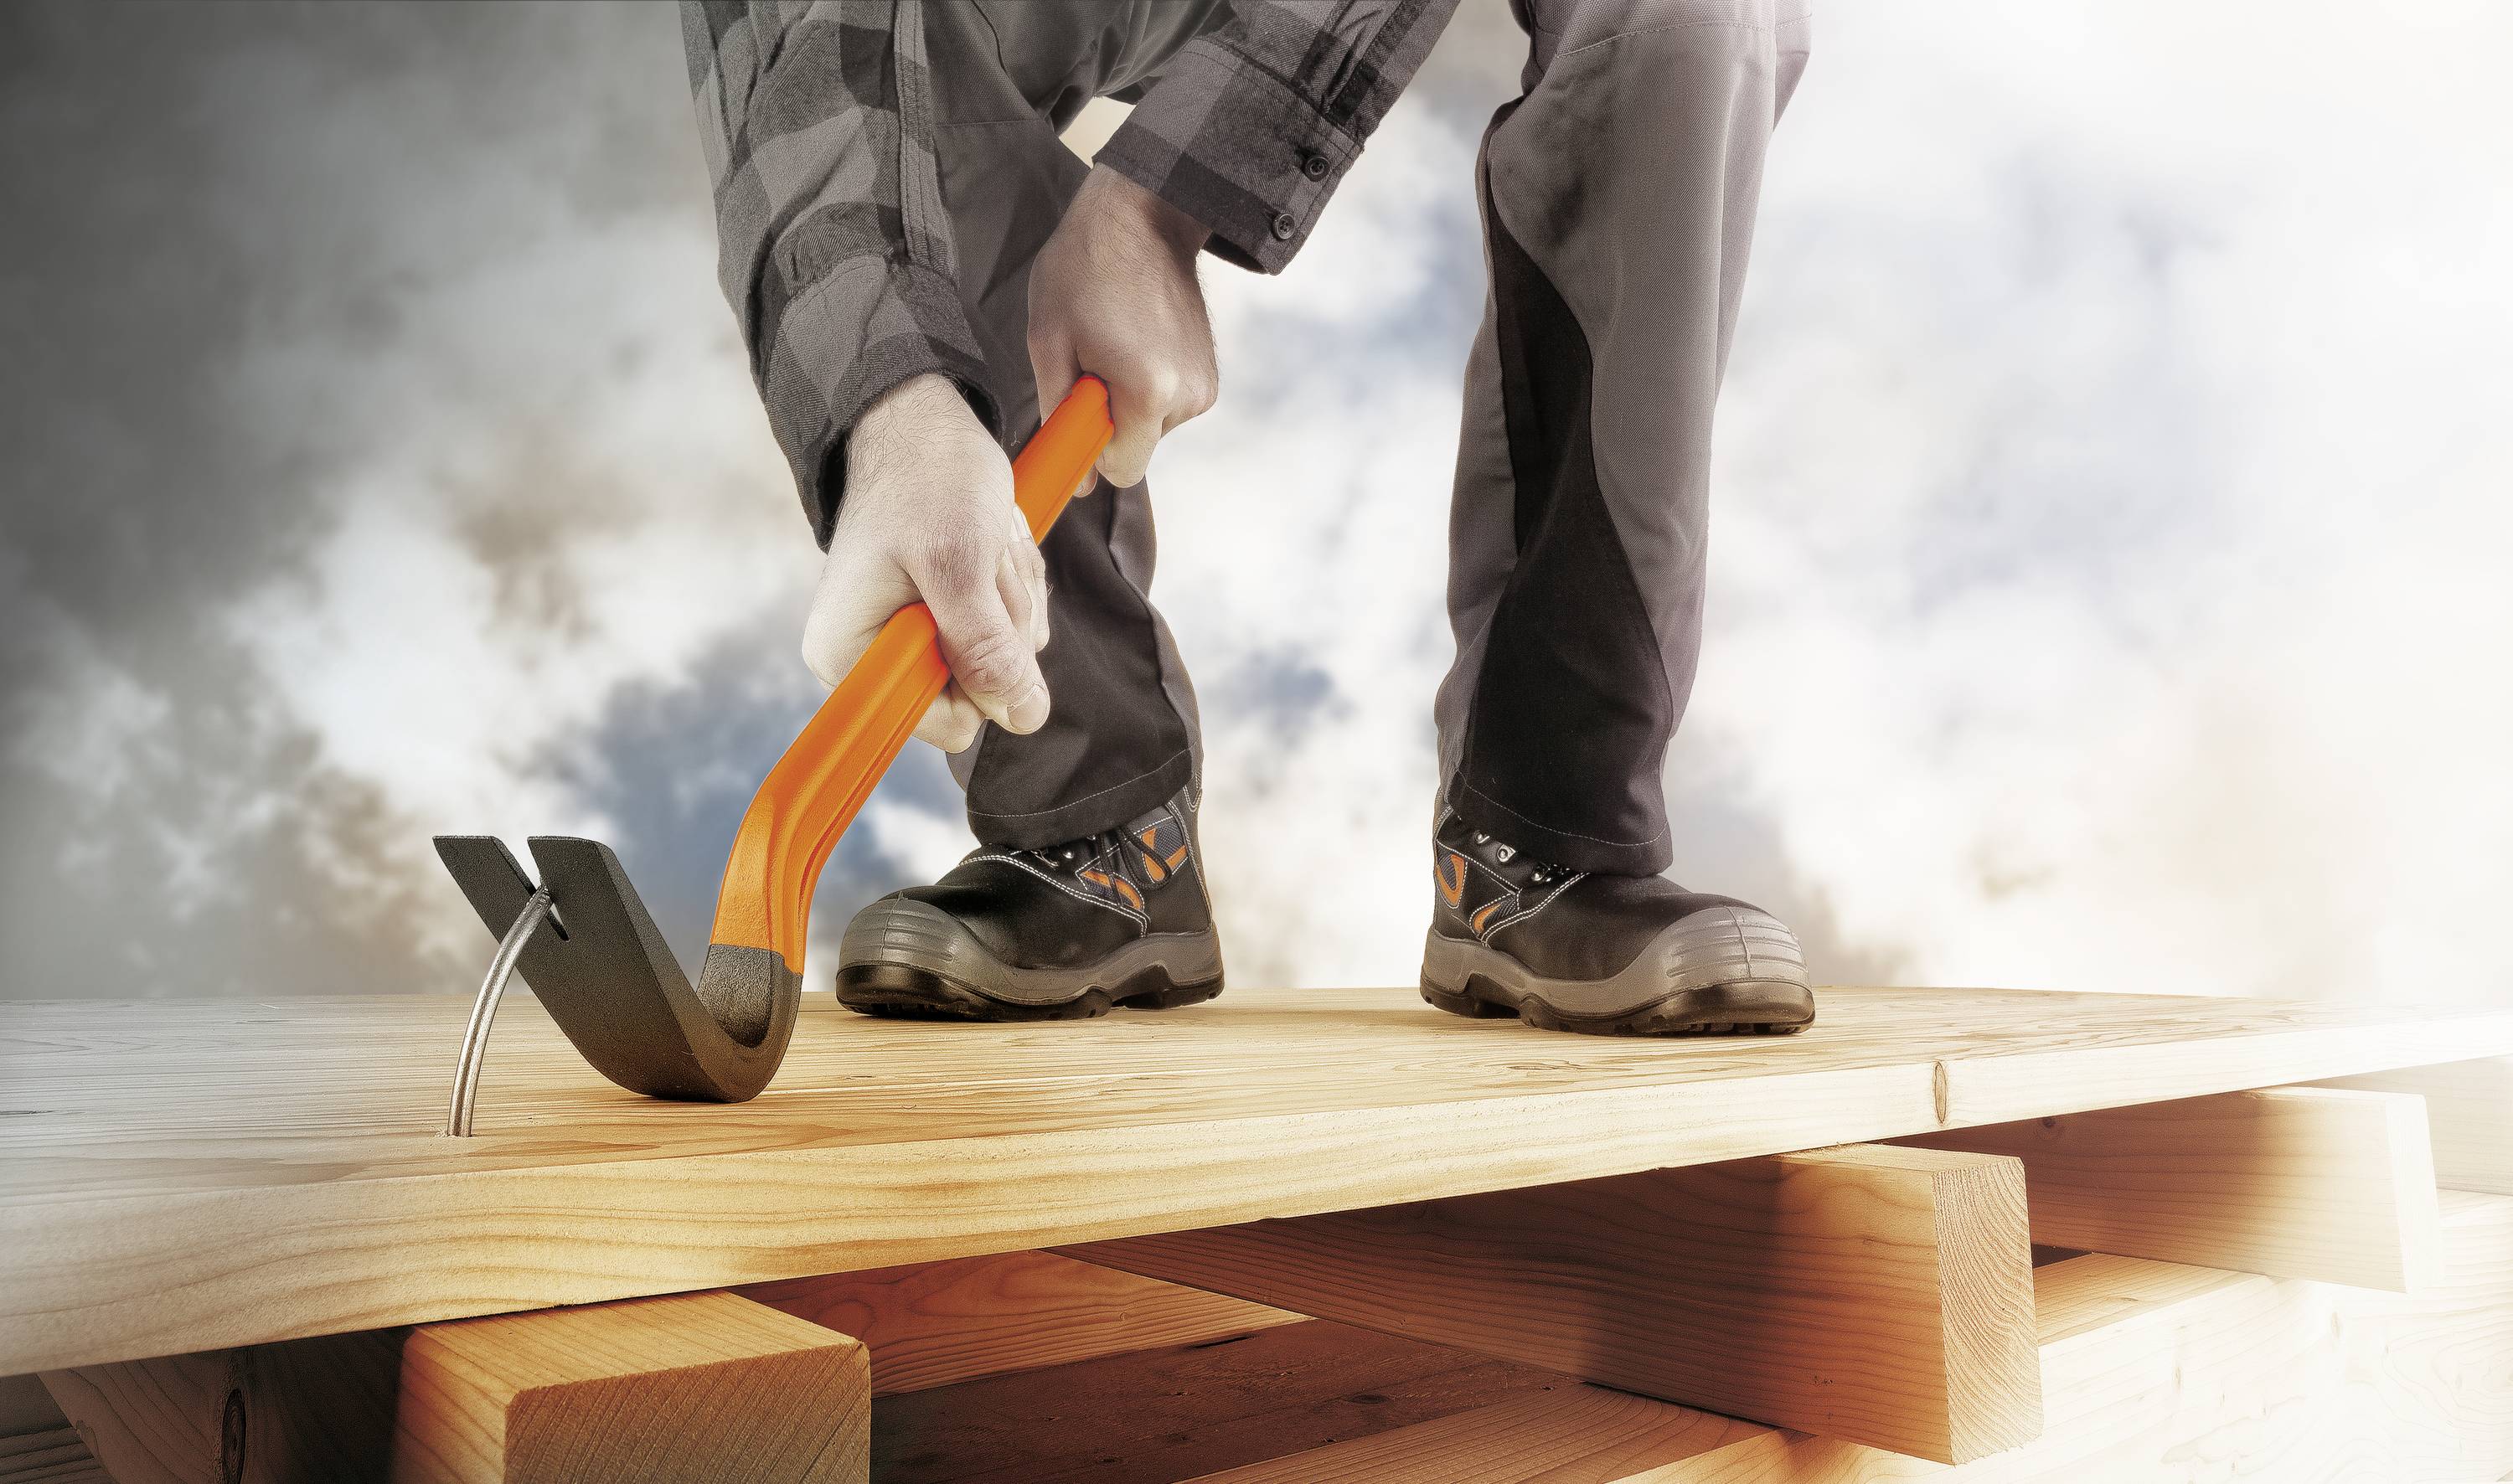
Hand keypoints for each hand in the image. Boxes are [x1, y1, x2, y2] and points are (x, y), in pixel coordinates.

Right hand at [802, 374, 1049, 751]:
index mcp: (850, 656)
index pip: (945, 722)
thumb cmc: (925, 478)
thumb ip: (985, 645)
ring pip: (1007, 654)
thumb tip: (1023, 717)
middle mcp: (877, 659)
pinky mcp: (950, 619)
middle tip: (979, 556)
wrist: (923, 424)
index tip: (973, 603)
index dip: (981, 672)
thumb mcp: (958, 562)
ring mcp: (917, 639)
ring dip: (1013, 593)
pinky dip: (1015, 582)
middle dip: (1003, 617)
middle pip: (985, 688)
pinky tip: (991, 542)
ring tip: (982, 540)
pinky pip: (1012, 627)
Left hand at [1028, 165, 1217, 489]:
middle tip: (1092, 361)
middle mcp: (1188, 396)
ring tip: (1114, 342)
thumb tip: (1076, 480)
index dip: (1092, 448)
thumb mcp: (1048, 340)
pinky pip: (1167, 404)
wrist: (1143, 216)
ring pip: (1151, 426)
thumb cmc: (1085, 270)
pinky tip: (1137, 341)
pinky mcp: (1210, 374)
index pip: (1123, 470)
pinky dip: (1146, 385)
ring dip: (1126, 399)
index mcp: (1148, 392)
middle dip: (1109, 419)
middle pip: (1138, 447)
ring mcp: (1204, 385)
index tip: (1076, 410)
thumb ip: (1058, 415)